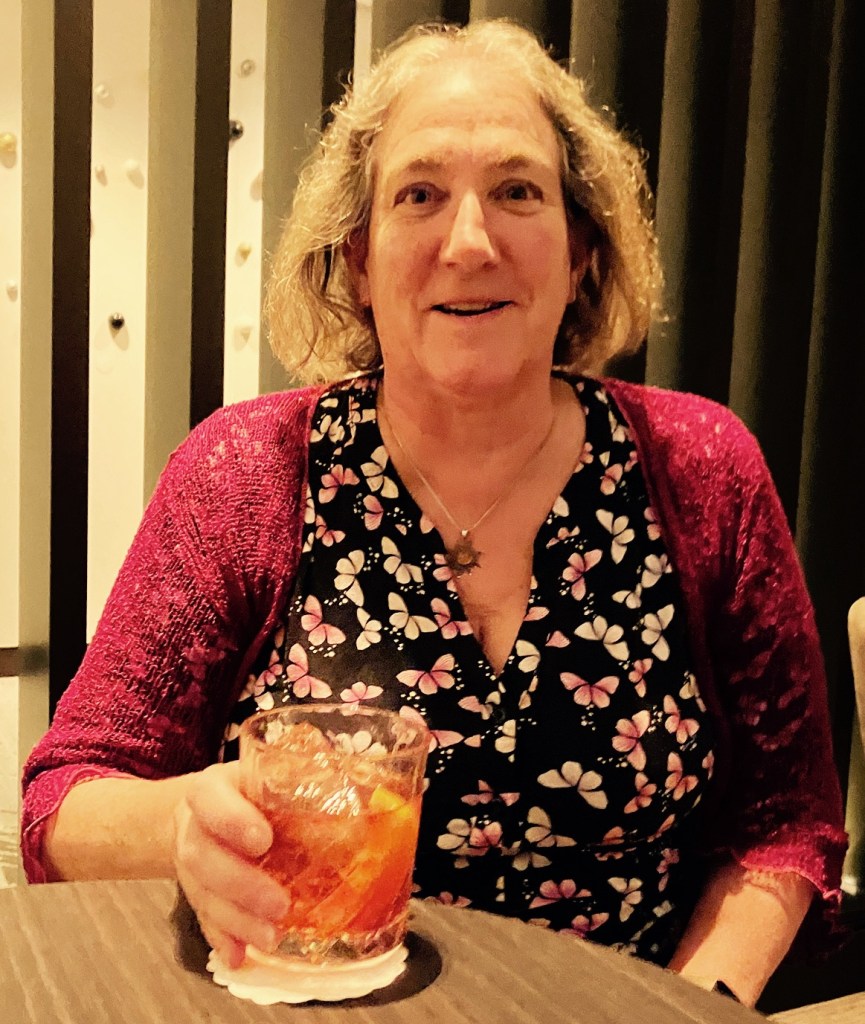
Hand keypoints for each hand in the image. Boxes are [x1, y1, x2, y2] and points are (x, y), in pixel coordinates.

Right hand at [173, 761, 289, 967]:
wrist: (203, 811)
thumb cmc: (249, 790)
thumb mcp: (270, 774)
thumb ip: (305, 782)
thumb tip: (367, 800)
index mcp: (212, 788)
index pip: (209, 798)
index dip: (232, 820)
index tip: (263, 840)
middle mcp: (193, 827)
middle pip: (203, 857)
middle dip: (241, 884)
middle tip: (279, 904)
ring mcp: (190, 866)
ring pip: (202, 895)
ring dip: (237, 920)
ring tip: (270, 938)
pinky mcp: (195, 895)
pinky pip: (204, 920)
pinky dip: (223, 939)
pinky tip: (240, 957)